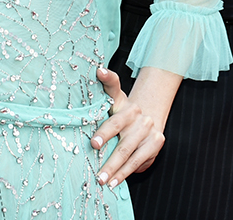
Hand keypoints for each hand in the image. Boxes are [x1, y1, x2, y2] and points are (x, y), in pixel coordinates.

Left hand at [91, 66, 164, 187]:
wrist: (148, 112)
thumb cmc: (122, 108)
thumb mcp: (114, 94)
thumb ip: (107, 83)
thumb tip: (98, 69)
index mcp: (125, 106)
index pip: (114, 116)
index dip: (104, 127)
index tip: (94, 139)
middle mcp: (138, 118)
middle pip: (122, 141)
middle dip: (110, 160)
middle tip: (97, 171)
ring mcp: (149, 132)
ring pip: (131, 155)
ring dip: (117, 171)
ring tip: (104, 181)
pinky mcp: (156, 144)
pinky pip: (140, 161)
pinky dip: (127, 172)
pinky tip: (116, 181)